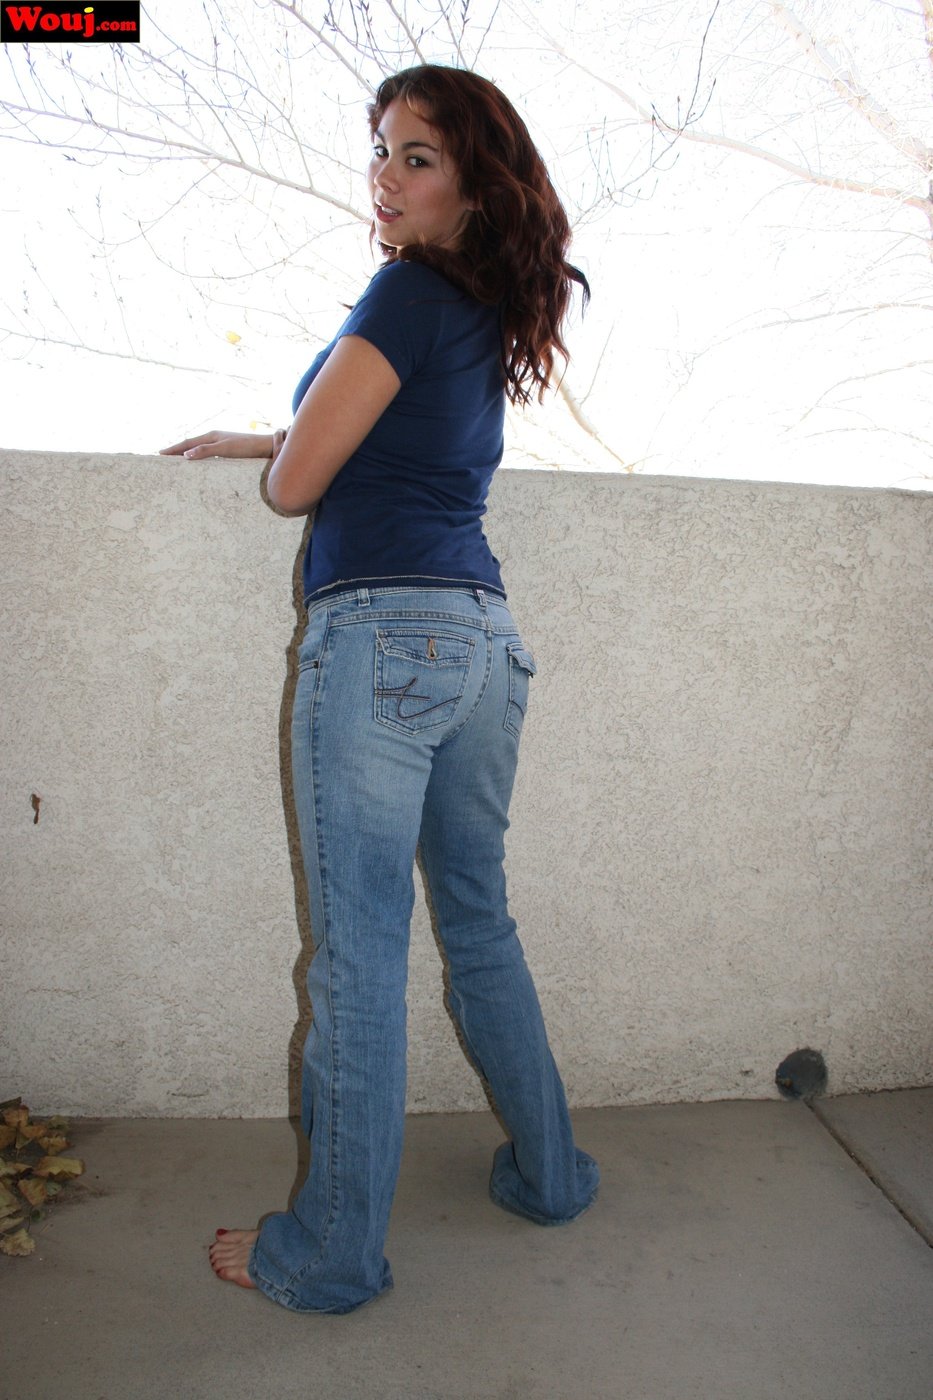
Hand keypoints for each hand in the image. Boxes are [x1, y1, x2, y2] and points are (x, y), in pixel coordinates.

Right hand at [159, 430, 274, 459]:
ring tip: (176, 460)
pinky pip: (206, 453)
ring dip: (186, 453)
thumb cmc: (247, 447)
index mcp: (210, 436)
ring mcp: (220, 443)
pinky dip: (197, 456)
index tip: (159, 454)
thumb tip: (186, 456)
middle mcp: (213, 438)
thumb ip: (206, 451)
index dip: (173, 449)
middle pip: (190, 445)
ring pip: (198, 448)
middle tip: (163, 457)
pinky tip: (198, 462)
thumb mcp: (225, 449)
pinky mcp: (227, 449)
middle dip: (176, 450)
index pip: (186, 444)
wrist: (266, 446)